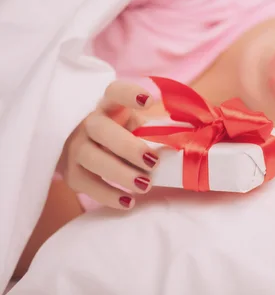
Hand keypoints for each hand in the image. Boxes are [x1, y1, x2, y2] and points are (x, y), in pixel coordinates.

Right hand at [59, 81, 158, 209]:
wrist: (85, 151)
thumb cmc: (122, 135)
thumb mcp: (135, 126)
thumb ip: (153, 132)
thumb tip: (184, 147)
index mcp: (109, 106)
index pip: (115, 92)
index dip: (129, 94)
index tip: (148, 101)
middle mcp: (88, 123)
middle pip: (101, 129)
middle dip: (128, 146)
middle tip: (152, 162)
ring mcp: (75, 147)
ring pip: (91, 158)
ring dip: (120, 173)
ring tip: (145, 185)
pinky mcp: (70, 172)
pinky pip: (87, 185)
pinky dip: (108, 195)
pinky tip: (128, 202)